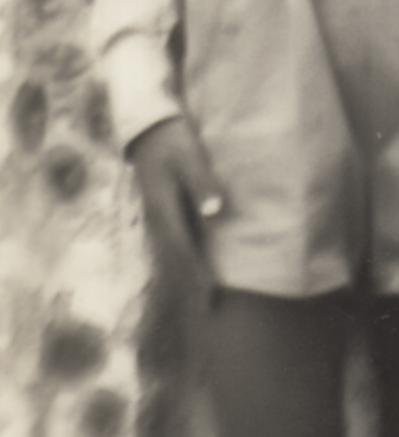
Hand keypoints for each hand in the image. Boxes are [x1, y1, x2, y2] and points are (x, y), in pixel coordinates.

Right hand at [128, 115, 224, 292]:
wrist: (146, 124)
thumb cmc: (171, 137)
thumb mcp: (189, 154)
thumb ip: (202, 181)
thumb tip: (215, 211)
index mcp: (163, 209)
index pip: (183, 251)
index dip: (198, 276)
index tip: (211, 298)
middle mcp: (157, 219)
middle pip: (174, 261)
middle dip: (190, 287)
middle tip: (208, 312)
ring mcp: (156, 217)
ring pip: (170, 256)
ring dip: (184, 278)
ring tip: (199, 301)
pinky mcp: (160, 212)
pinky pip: (171, 245)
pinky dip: (180, 262)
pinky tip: (189, 271)